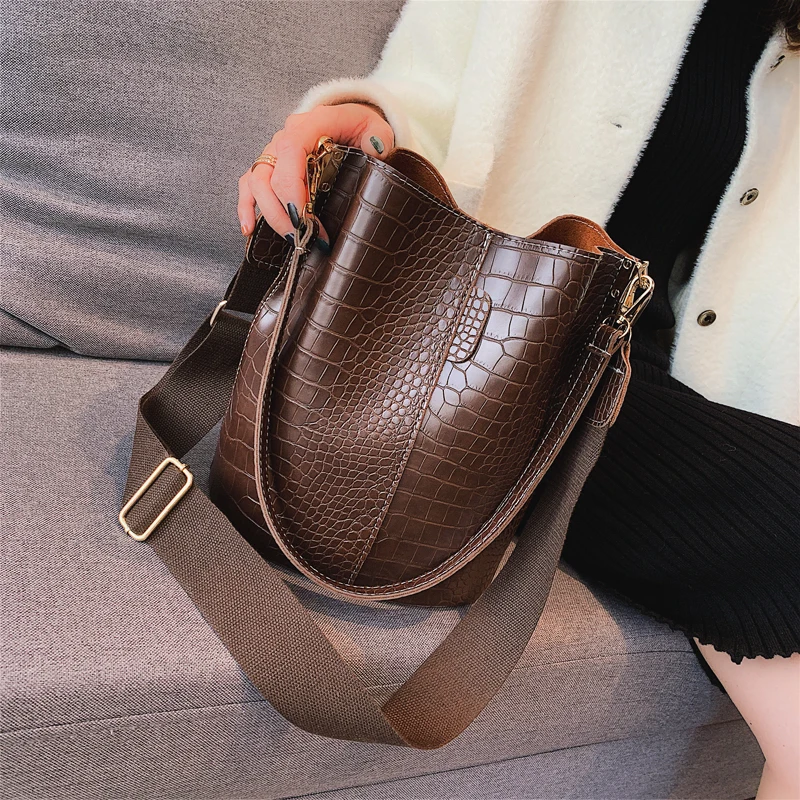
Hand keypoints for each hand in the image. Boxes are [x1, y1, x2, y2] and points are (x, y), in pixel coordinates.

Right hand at [238, 102, 394, 248]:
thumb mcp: (375, 127)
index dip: (291, 187)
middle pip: (270, 175)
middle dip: (285, 212)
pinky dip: (246, 207)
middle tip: (306, 238)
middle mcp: (286, 137)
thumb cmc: (360, 127)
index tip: (303, 217)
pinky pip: (248, 185)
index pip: (290, 151)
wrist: (349, 123)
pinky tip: (250, 229)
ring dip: (270, 215)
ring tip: (292, 239)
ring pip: (256, 183)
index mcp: (310, 124)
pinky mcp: (269, 167)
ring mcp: (274, 152)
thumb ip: (378, 136)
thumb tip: (376, 148)